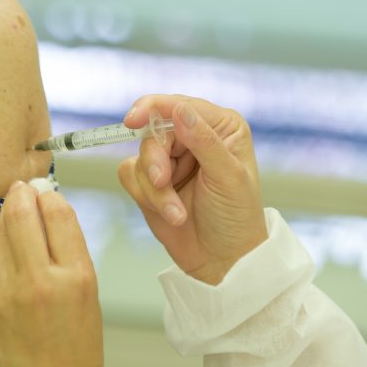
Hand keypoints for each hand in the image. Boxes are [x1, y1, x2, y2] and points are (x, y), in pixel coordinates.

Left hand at [0, 181, 102, 366]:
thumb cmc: (76, 344)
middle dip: (21, 196)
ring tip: (13, 217)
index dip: (49, 197)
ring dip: (6, 220)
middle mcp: (40, 281)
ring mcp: (6, 293)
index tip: (45, 193)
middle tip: (21, 189)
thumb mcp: (88, 293)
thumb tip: (47, 211)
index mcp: (76, 277)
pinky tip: (3, 251)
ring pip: (0, 236)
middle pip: (22, 217)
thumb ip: (68, 252)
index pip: (58, 216)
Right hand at [118, 95, 267, 284]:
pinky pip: (129, 175)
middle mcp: (193, 137)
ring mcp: (171, 160)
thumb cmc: (236, 217)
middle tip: (164, 182)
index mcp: (220, 127)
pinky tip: (170, 214)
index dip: (153, 107)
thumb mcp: (227, 177)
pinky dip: (146, 197)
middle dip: (156, 161)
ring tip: (177, 213)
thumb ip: (203, 140)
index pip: (180, 105)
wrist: (222, 261)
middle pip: (154, 131)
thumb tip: (178, 109)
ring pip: (140, 156)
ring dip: (155, 190)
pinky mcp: (151, 182)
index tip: (132, 119)